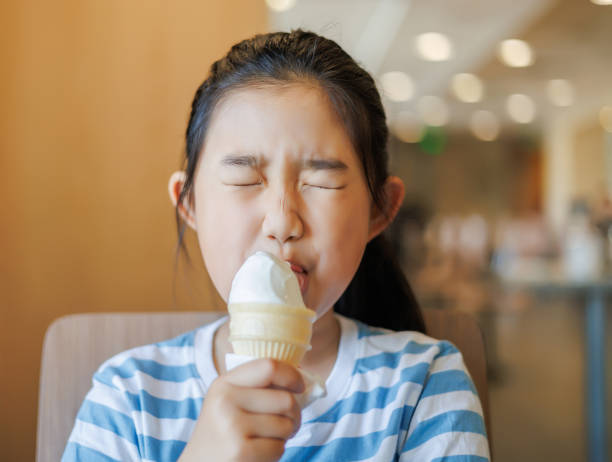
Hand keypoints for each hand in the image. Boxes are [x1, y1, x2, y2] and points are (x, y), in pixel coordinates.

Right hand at [178, 359, 304, 461]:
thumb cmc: (223, 431)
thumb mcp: (229, 401)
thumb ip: (257, 386)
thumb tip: (301, 377)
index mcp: (224, 383)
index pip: (269, 367)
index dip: (292, 376)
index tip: (299, 387)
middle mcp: (226, 400)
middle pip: (285, 399)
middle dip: (295, 414)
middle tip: (287, 423)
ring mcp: (232, 426)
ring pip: (286, 425)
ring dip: (284, 436)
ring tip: (266, 438)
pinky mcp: (241, 451)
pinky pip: (279, 448)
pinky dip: (275, 453)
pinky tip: (258, 454)